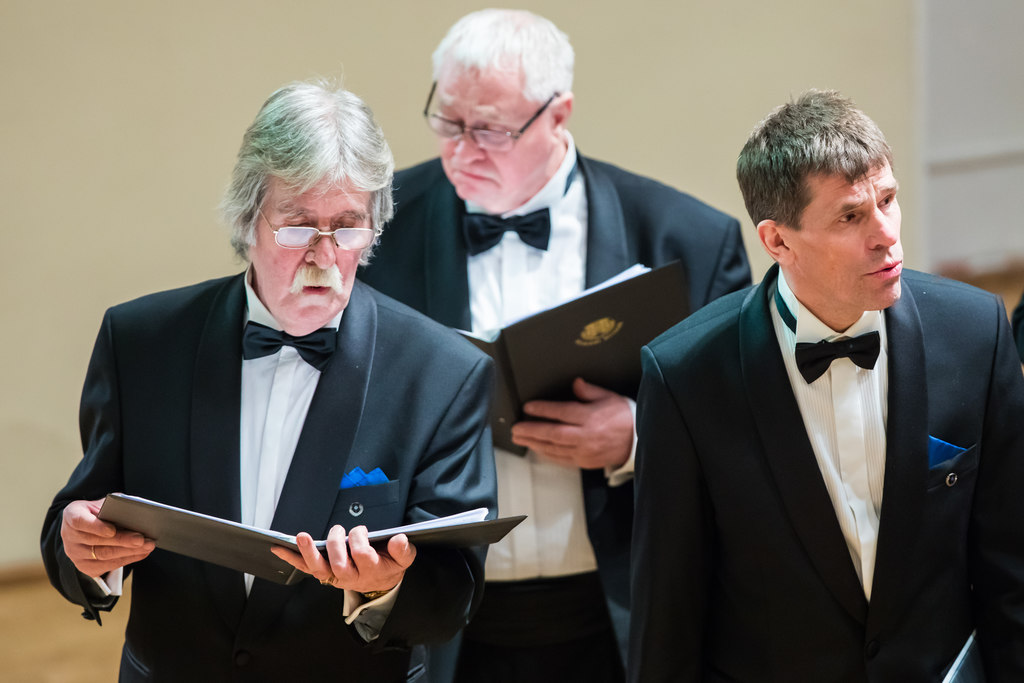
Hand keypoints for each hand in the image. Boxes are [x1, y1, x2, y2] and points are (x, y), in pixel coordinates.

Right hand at [60, 498, 154, 576]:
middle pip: (96, 541)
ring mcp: (75, 554)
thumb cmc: (97, 512)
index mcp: (72, 515)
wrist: (85, 527)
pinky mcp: (85, 567)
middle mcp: (70, 536)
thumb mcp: (102, 504)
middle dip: (122, 540)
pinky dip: (127, 559)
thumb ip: (114, 505)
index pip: (80, 521)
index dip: (96, 527)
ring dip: (128, 551)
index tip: (112, 530)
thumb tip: (135, 509)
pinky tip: (141, 553)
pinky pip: (107, 566)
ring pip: (104, 555)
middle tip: (141, 539)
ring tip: (147, 546)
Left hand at [271, 525, 415, 593]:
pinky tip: (279, 548)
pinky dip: (291, 558)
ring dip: (309, 552)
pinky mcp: (325, 573)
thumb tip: (399, 539)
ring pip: (320, 569)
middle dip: (337, 545)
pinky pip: (306, 567)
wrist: (381, 582)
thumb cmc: (389, 565)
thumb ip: (403, 550)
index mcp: (372, 570)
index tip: (362, 531)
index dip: (360, 541)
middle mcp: (352, 576)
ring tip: (302, 537)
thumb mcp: (404, 558)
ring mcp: (336, 576)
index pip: (363, 556)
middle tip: (340, 531)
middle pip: (339, 565)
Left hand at [511, 377, 633, 469]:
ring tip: (520, 438)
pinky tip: (536, 449)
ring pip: (554, 448)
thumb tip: (575, 383)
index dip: (543, 409)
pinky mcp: (584, 462)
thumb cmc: (622, 417)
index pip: (562, 412)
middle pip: (553, 433)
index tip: (528, 407)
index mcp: (590, 417)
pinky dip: (547, 454)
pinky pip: (561, 459)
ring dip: (535, 443)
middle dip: (532, 430)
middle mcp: (585, 436)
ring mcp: (584, 451)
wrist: (637, 441)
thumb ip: (589, 391)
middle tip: (515, 428)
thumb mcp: (608, 397)